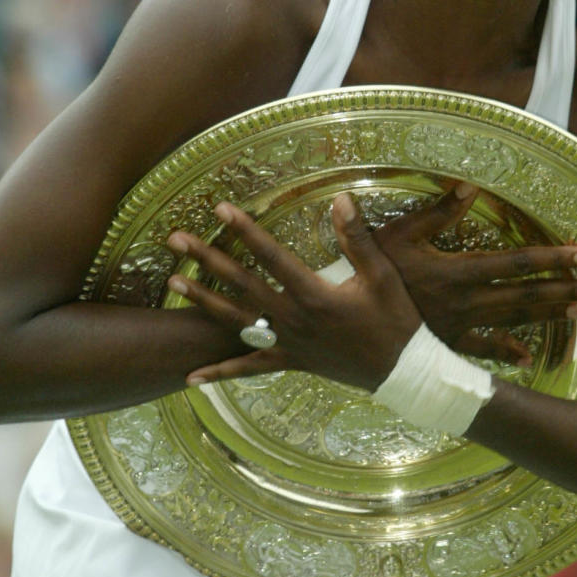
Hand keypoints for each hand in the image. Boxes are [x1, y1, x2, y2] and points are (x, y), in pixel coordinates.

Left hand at [165, 194, 421, 388]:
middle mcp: (293, 320)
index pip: (271, 256)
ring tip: (172, 284)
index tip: (221, 209)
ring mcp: (288, 344)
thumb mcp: (382, 276)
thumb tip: (340, 198)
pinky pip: (249, 369)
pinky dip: (219, 373)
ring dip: (202, 302)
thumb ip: (358, 238)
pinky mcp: (290, 362)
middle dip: (206, 260)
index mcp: (314, 295)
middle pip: (241, 285)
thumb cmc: (396, 320)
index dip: (245, 230)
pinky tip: (191, 378)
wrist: (404, 373)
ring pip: (235, 321)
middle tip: (175, 240)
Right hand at [372, 183, 576, 364]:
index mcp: (456, 273)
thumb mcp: (396, 237)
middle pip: (526, 295)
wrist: (348, 327)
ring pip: (514, 320)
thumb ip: (435, 213)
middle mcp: (466, 303)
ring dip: (551, 314)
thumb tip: (471, 186)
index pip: (515, 263)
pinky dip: (507, 352)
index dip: (552, 258)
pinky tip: (529, 357)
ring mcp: (459, 327)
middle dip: (567, 289)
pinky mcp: (447, 344)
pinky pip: (483, 350)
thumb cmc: (366, 277)